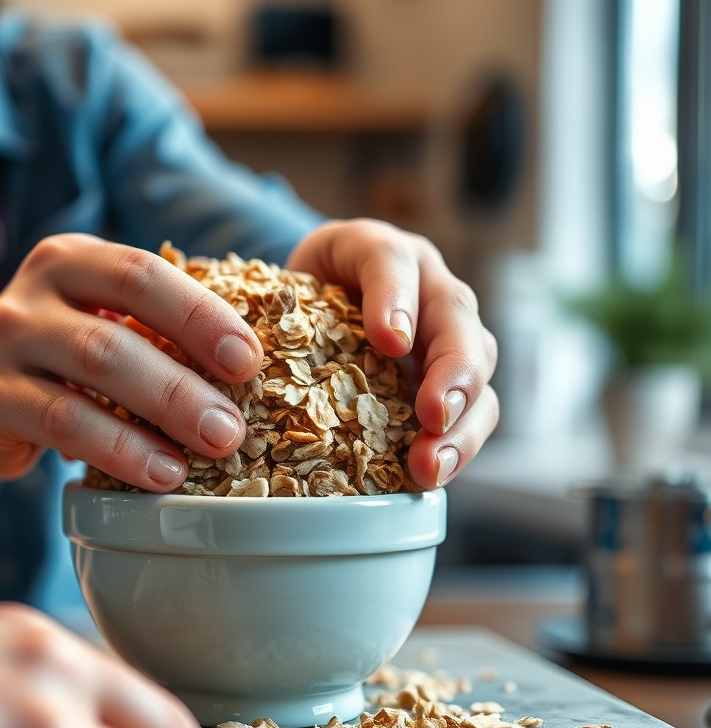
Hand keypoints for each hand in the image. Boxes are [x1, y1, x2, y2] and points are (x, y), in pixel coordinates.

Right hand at [0, 234, 263, 490]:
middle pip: (116, 332)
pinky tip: (161, 474)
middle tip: (235, 427)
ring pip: (90, 377)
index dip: (199, 315)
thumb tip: (257, 362)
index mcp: (72, 260)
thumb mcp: (109, 321)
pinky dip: (118, 450)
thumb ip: (163, 327)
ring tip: (211, 450)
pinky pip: (62, 424)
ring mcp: (5, 346)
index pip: (141, 273)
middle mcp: (31, 295)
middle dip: (184, 382)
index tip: (249, 360)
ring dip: (159, 417)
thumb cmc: (73, 356)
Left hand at [287, 218, 498, 487]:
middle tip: (433, 414)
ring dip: (462, 421)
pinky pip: (473, 411)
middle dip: (452, 369)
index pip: (388, 260)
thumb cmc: (298, 301)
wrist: (319, 309)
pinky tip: (432, 476)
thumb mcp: (283, 291)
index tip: (390, 341)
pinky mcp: (454, 381)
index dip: (393, 298)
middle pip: (456, 316)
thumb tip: (249, 361)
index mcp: (380, 252)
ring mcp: (448, 334)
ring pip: (478, 368)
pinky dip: (458, 446)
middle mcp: (427, 285)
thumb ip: (278, 309)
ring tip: (432, 465)